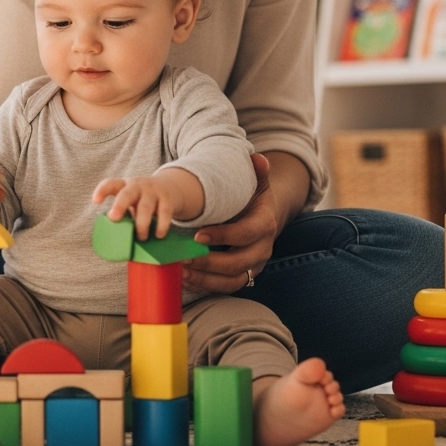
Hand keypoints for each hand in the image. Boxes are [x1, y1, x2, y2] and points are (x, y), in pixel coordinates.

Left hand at [92, 173, 187, 240]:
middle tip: (113, 218)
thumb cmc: (142, 199)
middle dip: (119, 205)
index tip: (95, 201)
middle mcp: (137, 186)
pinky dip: (161, 225)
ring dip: (141, 224)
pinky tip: (158, 235)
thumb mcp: (131, 200)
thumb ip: (122, 213)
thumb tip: (113, 240)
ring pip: (146, 206)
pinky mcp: (167, 199)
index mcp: (124, 186)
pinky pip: (164, 212)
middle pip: (127, 194)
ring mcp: (153, 191)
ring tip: (141, 237)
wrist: (169, 187)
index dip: (102, 191)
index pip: (111, 184)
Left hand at [183, 153, 281, 294]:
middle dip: (208, 263)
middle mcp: (262, 250)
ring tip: (180, 272)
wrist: (264, 218)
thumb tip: (258, 158)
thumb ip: (257, 172)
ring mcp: (253, 266)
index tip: (197, 235)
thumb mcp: (257, 184)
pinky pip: (225, 287)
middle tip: (182, 258)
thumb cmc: (254, 199)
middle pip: (237, 263)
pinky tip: (185, 278)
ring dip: (204, 279)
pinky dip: (205, 285)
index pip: (246, 234)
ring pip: (231, 281)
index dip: (223, 236)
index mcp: (264, 225)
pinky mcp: (244, 276)